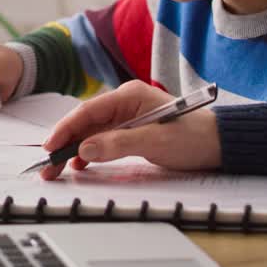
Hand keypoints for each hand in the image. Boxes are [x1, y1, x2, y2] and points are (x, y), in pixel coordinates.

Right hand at [39, 80, 221, 179]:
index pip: (88, 111)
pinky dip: (89, 152)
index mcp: (130, 96)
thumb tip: (85, 148)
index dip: (66, 129)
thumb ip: (118, 143)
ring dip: (74, 149)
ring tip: (57, 170)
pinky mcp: (131, 132)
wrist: (218, 143)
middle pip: (86, 122)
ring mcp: (127, 118)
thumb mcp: (155, 141)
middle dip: (65, 142)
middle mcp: (125, 103)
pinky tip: (79, 164)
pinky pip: (102, 140)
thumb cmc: (193, 136)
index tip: (50, 146)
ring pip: (91, 133)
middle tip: (48, 166)